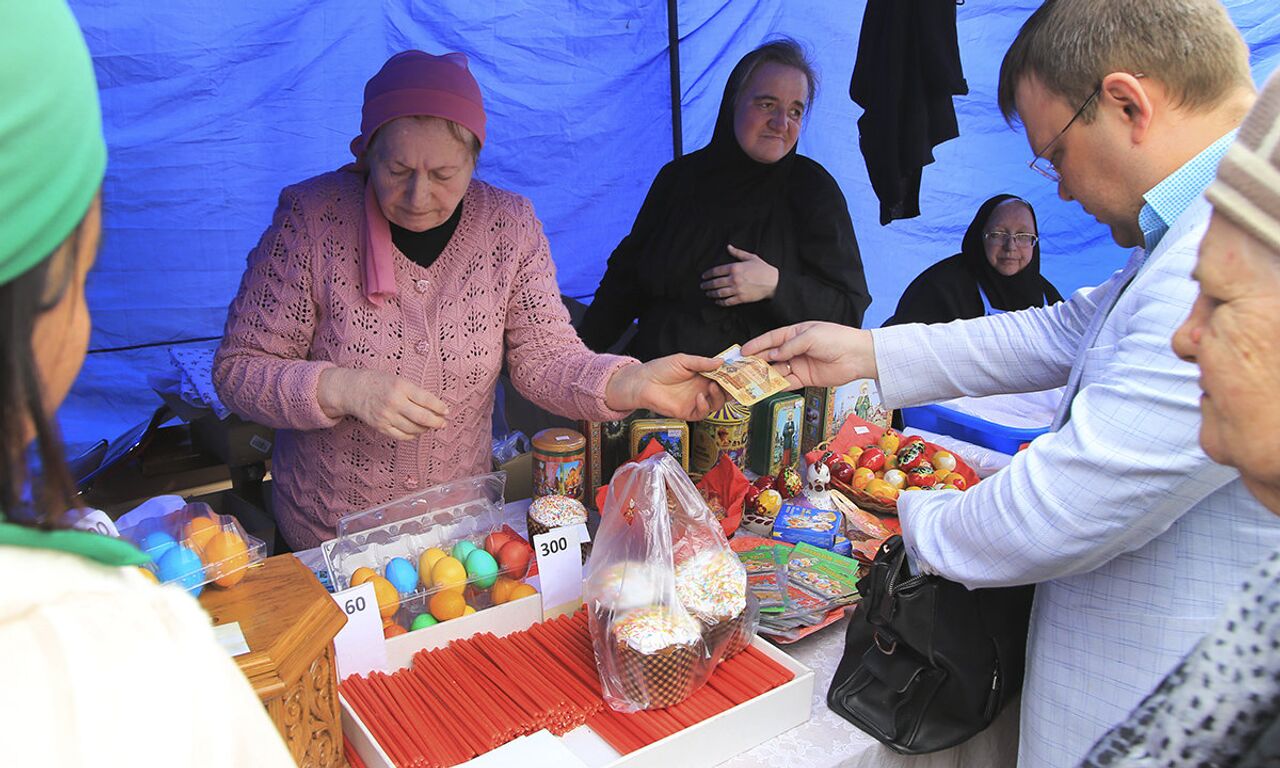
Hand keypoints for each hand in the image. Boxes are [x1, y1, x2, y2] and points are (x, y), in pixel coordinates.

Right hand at [318, 367, 448, 439]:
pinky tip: (416, 430)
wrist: (353, 390)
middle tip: (442, 423)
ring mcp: (386, 416)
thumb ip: (415, 392)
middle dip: (437, 422)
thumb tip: (436, 408)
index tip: (446, 411)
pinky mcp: (380, 426)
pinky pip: (402, 436)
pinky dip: (412, 435)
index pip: (426, 400)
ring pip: (413, 429)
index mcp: (400, 386)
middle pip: (422, 418)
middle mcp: (394, 402)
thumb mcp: (398, 380)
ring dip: (425, 429)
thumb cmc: (379, 382)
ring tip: (429, 426)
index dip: (440, 407)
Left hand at [605, 354, 727, 419]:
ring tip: (713, 387)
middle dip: (731, 389)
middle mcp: (702, 389)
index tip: (740, 373)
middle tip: (735, 384)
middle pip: (724, 392)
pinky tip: (700, 397)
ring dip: (719, 396)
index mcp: (703, 376)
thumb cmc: (660, 369)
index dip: (732, 376)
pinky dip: (704, 406)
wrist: (644, 382)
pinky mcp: (688, 412)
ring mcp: (696, 401)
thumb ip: (702, 362)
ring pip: (717, 404)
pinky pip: (702, 413)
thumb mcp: (683, 360)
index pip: (723, 377)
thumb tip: (721, 362)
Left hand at [699, 245, 778, 305]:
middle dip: (707, 285)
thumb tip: (728, 247)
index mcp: (735, 268)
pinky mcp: (741, 298)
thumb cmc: (762, 269)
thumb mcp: (750, 257)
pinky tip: (717, 301)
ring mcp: (737, 290)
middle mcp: (734, 279)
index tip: (703, 276)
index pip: (716, 271)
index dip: (708, 274)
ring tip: (707, 293)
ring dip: (711, 293)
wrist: (773, 282)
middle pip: (716, 283)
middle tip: (702, 286)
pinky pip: (727, 301)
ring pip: (719, 293)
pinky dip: (720, 302)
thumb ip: (737, 253)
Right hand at [740, 322, 876, 387]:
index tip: (743, 351)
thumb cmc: (836, 339)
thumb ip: (789, 346)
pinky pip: (787, 382)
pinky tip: (767, 388)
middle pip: (771, 356)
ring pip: (777, 370)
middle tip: (742, 368)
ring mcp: (799, 364)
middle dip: (756, 362)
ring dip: (764, 375)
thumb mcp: (810, 337)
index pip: (771, 339)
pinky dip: (777, 386)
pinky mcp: (805, 378)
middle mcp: (795, 349)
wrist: (857, 356)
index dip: (756, 345)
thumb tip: (773, 355)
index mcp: (795, 334)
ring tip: (751, 380)